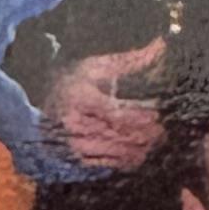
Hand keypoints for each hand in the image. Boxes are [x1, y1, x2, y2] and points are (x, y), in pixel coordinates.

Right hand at [43, 37, 167, 171]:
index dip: (139, 116)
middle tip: (163, 132)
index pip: (115, 113)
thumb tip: (160, 45)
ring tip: (156, 142)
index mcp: (79, 97)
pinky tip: (141, 153)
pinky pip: (109, 164)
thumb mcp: (98, 67)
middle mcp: (75, 122)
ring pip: (116, 151)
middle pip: (119, 133)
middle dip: (146, 134)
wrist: (45, 105)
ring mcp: (75, 143)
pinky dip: (128, 160)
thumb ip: (130, 61)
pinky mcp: (78, 158)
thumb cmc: (75, 82)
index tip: (157, 114)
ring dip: (140, 148)